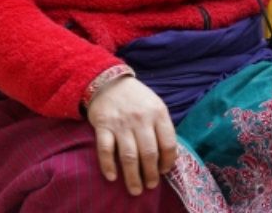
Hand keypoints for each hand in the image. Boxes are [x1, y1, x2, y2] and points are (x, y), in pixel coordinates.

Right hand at [87, 76, 177, 195]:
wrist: (109, 81)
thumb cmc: (136, 97)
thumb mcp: (155, 105)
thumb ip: (161, 126)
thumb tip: (167, 156)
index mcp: (158, 113)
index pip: (168, 144)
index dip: (168, 162)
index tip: (164, 171)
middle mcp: (141, 119)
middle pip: (149, 154)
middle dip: (151, 174)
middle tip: (150, 186)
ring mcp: (121, 123)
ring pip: (129, 156)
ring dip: (133, 177)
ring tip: (135, 189)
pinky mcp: (103, 125)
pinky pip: (105, 149)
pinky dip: (108, 165)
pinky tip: (112, 177)